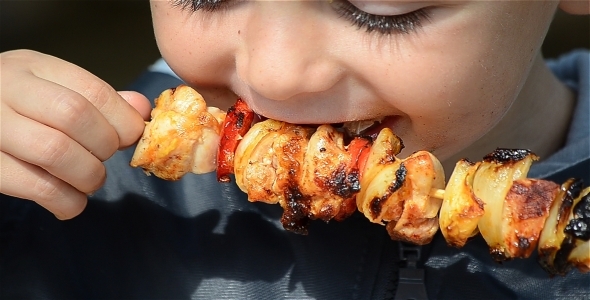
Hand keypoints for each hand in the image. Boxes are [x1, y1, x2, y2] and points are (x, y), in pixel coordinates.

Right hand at [0, 50, 150, 218]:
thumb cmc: (17, 107)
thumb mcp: (53, 89)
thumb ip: (98, 101)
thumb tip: (140, 110)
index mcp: (33, 67)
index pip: (92, 90)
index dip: (123, 120)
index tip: (132, 138)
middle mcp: (7, 89)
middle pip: (74, 116)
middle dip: (104, 146)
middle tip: (103, 160)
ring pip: (54, 151)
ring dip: (87, 176)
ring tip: (89, 182)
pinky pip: (33, 186)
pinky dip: (64, 201)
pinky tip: (70, 203)